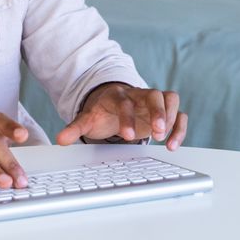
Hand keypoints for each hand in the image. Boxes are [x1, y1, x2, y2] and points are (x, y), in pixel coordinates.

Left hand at [56, 83, 187, 149]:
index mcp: (118, 95)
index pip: (124, 102)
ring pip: (170, 99)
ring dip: (171, 119)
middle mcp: (139, 95)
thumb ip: (75, 128)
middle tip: (156, 133)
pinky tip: (172, 144)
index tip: (128, 136)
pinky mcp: (165, 110)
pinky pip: (179, 113)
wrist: (112, 102)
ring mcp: (154, 101)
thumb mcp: (87, 119)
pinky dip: (179, 127)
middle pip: (154, 95)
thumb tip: (60, 140)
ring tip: (164, 141)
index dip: (127, 118)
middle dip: (158, 113)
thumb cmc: (102, 111)